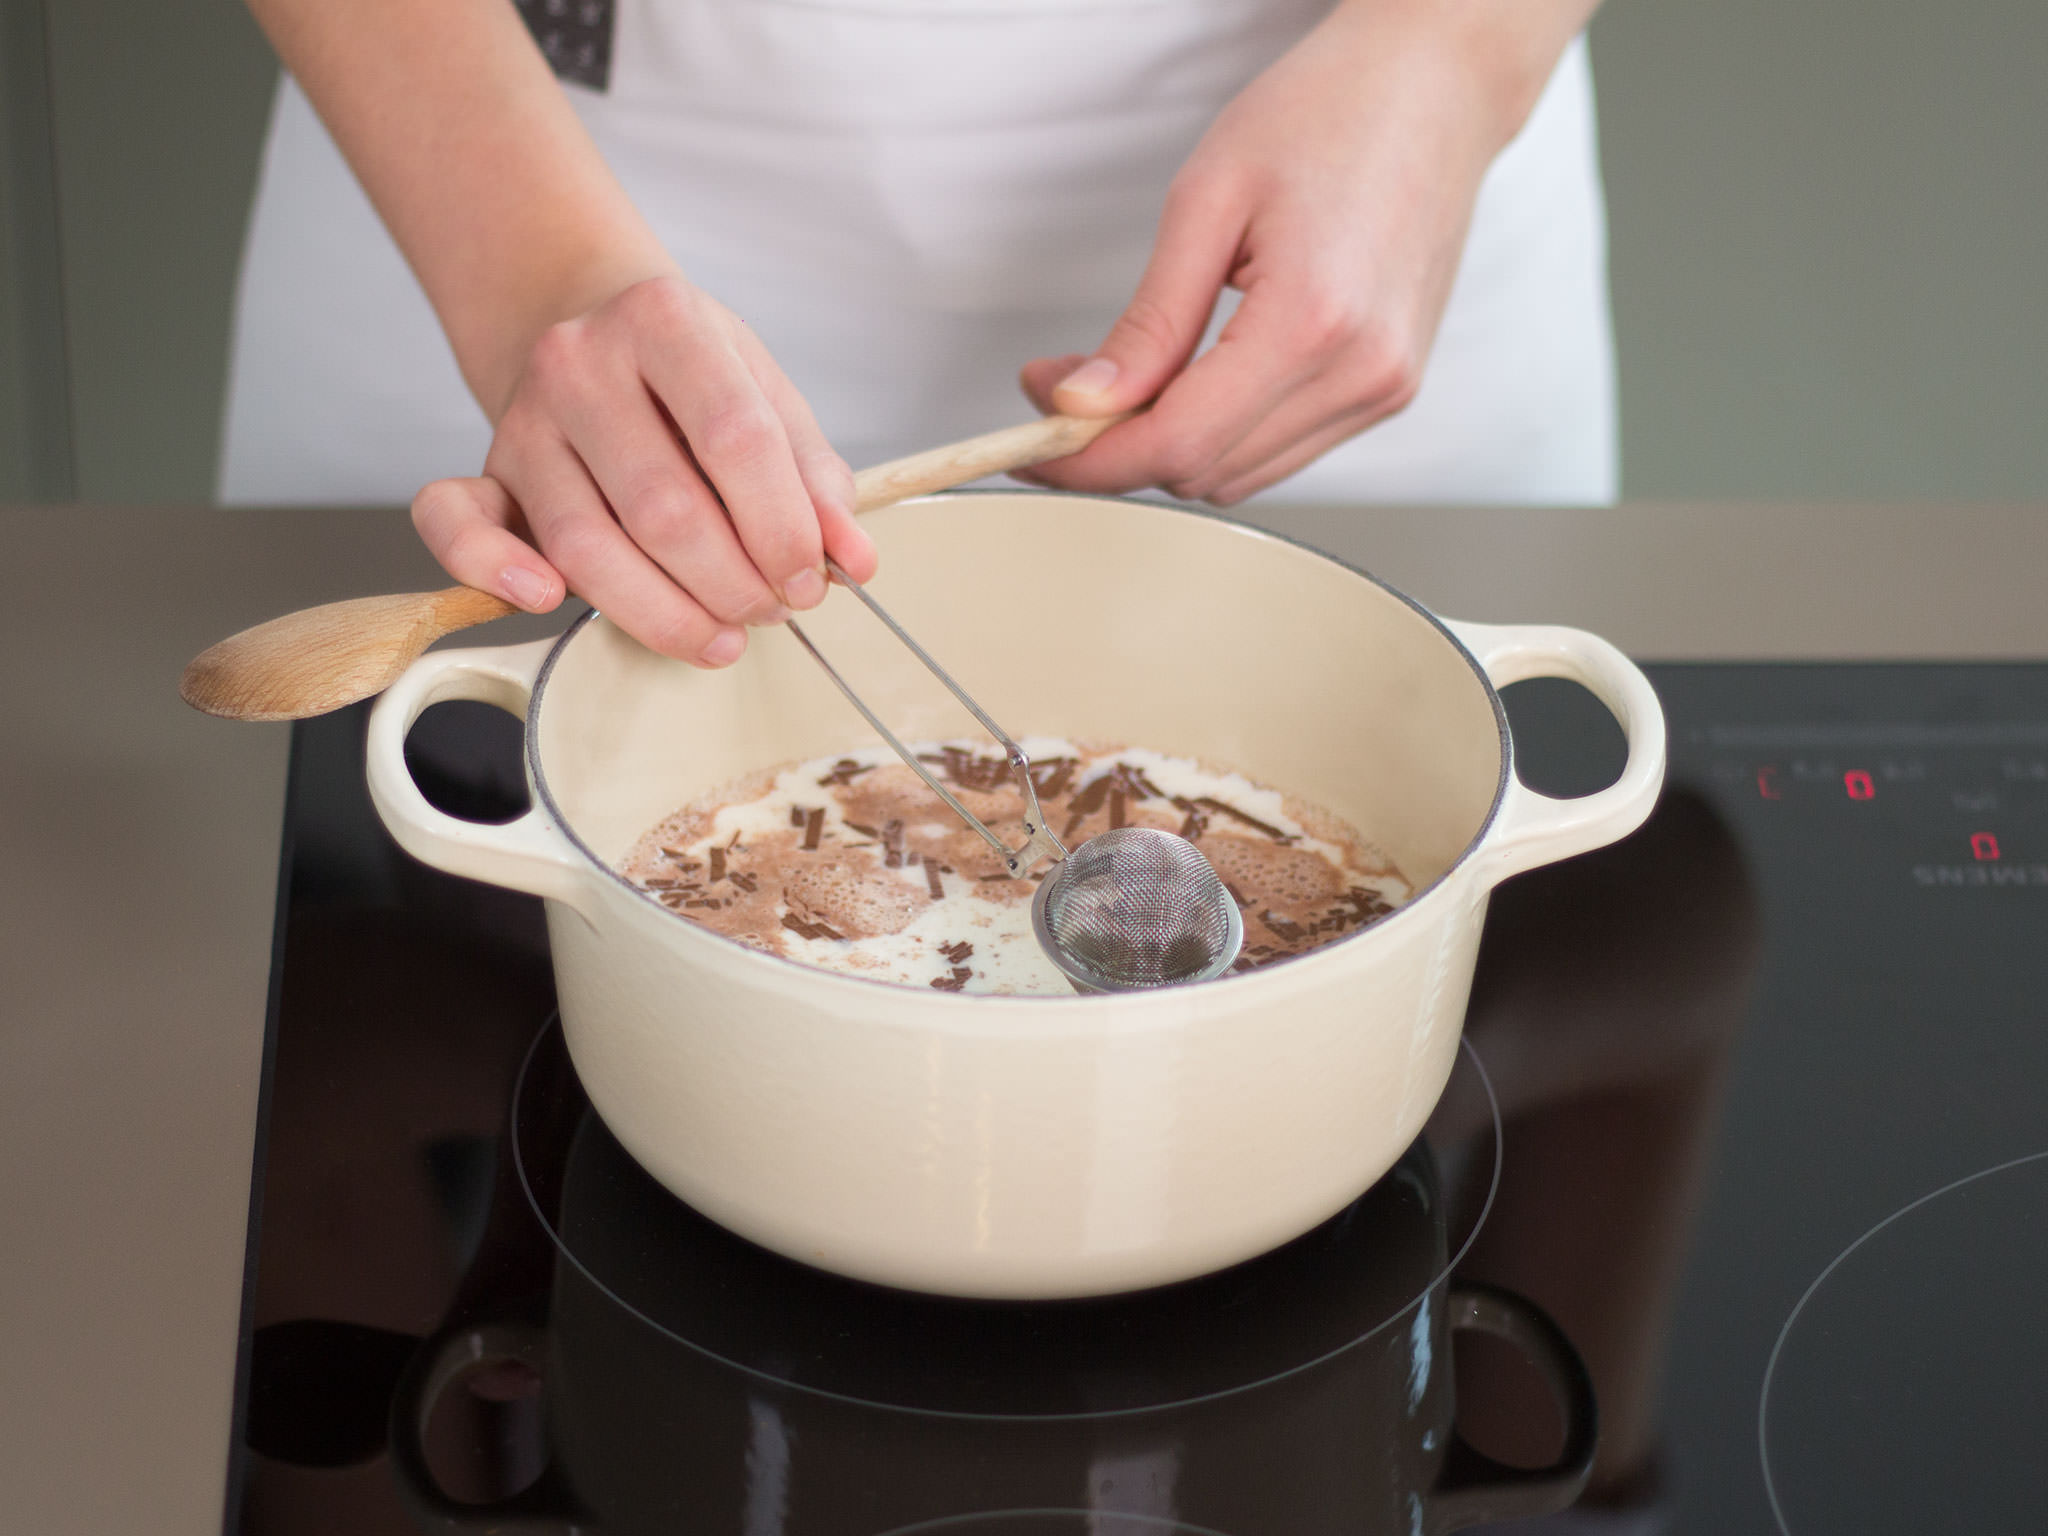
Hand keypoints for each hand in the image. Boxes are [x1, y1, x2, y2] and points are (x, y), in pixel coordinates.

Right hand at [410, 276, 877, 665]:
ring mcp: (524, 417)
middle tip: (770, 611)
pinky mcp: (486, 469)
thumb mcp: (768, 395)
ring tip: (719, 637)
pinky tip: (548, 602)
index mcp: (665, 321)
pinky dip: (492, 570)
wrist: (589, 325)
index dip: (781, 527)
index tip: (811, 580)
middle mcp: (580, 362)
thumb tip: (852, 558)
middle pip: (662, 506)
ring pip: (584, 543)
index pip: (734, 436)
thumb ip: (814, 477)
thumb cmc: (692, 378)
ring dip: (662, 612)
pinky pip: (455, 522)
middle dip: (731, 582)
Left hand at [1016, 1, 1534, 504]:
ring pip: (1240, 476)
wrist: (1434, 88)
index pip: (1175, 443)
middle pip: (1203, 472)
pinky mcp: (1388, 389)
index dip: (1087, 456)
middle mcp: (1360, 373)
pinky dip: (1221, 433)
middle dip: (1116, 447)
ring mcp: (1382, 388)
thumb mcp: (1207, 200)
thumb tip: (1083, 400)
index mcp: (1313, 322)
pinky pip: (1281, 450)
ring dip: (1167, 445)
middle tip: (1062, 388)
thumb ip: (1148, 319)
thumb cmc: (1330, 113)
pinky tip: (1192, 380)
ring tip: (1125, 380)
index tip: (1033, 438)